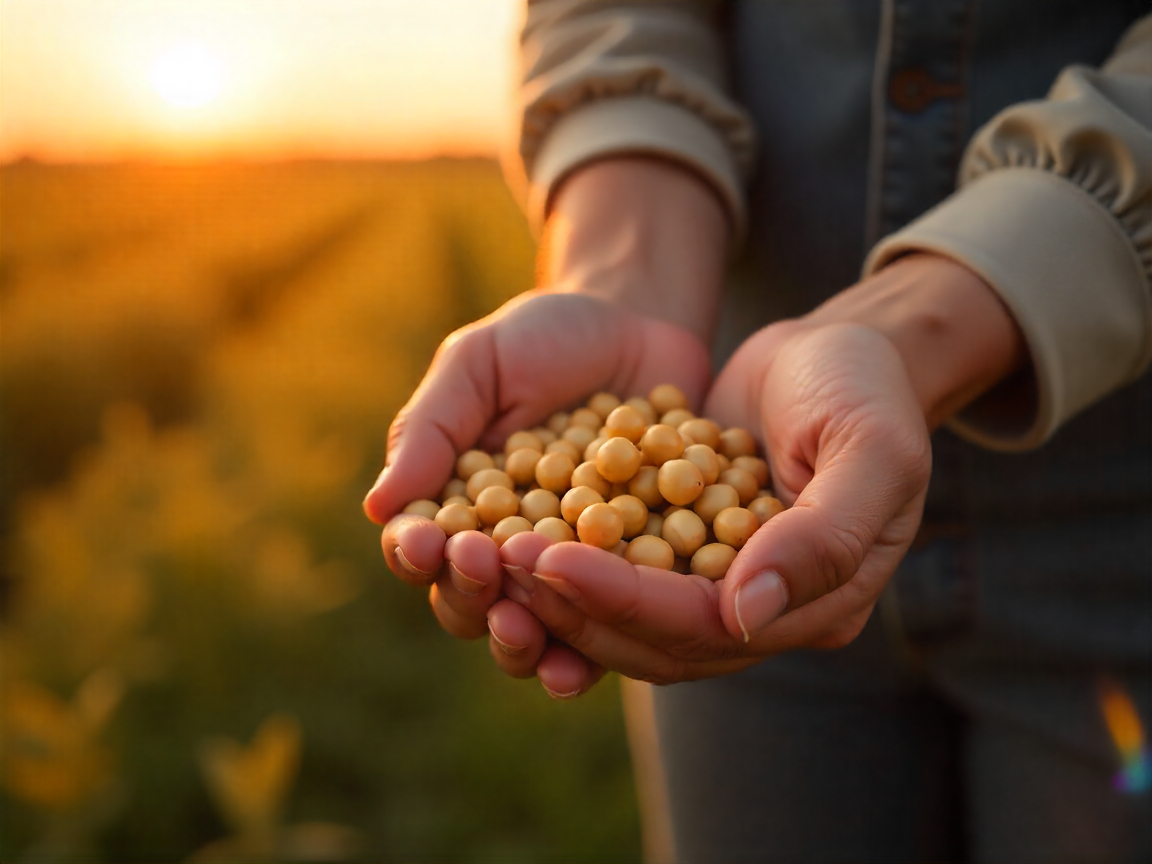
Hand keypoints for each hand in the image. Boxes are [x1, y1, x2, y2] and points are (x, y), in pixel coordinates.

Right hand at [364, 291, 709, 665]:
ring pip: (536, 629)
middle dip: (469, 596)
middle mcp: (507, 548)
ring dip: (523, 642)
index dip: (418, 552)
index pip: (421, 545)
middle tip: (483, 573)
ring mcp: (573, 567)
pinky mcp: (636, 573)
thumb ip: (432, 428)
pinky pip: (615, 622)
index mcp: (457, 505)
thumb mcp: (480, 363)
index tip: (428, 542)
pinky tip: (589, 665)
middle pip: (472, 600)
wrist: (641, 324)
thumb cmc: (545, 339)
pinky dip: (602, 646)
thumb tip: (376, 507)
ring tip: (524, 633)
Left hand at [498, 253, 1023, 693]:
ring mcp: (722, 586)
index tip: (549, 563)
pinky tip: (510, 531)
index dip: (624, 601)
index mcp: (818, 605)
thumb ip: (823, 536)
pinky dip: (568, 558)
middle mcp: (763, 613)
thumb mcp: (871, 448)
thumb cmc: (867, 389)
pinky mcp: (686, 552)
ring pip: (626, 618)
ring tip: (489, 556)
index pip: (704, 626)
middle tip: (496, 565)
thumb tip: (742, 615)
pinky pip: (619, 570)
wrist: (841, 350)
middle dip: (572, 605)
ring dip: (557, 594)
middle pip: (653, 638)